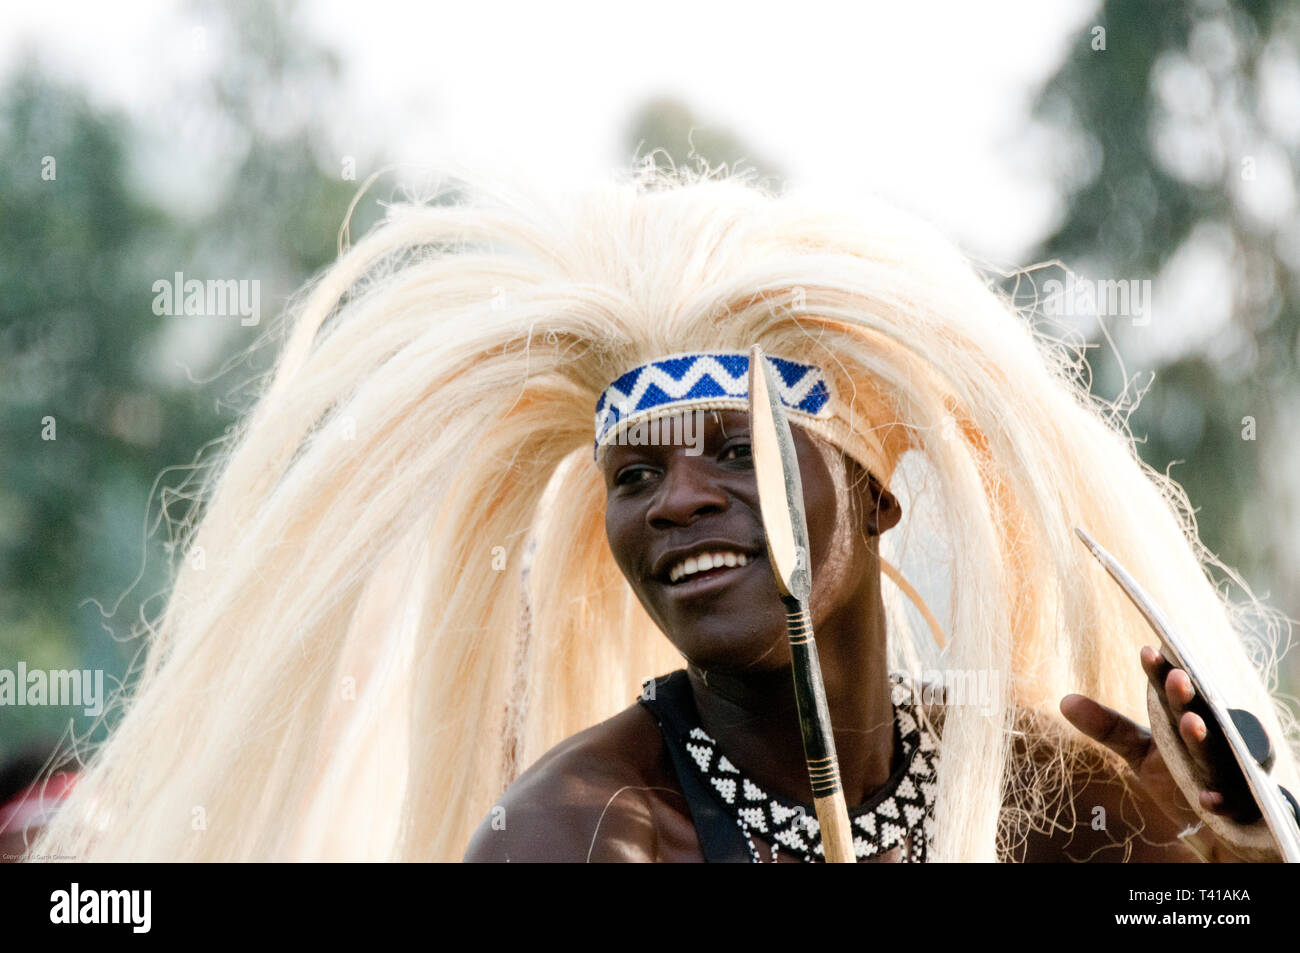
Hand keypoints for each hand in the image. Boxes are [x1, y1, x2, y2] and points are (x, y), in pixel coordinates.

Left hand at [1059, 646, 1257, 833]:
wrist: (1213, 825)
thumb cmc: (1179, 777)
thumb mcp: (1140, 752)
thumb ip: (1108, 728)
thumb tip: (1064, 700)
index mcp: (1182, 722)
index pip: (1169, 694)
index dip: (1160, 674)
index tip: (1146, 651)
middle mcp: (1207, 740)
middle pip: (1195, 715)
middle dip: (1186, 698)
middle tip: (1177, 677)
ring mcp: (1226, 771)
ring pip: (1215, 753)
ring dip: (1203, 739)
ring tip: (1191, 723)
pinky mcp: (1238, 803)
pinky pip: (1233, 801)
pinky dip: (1222, 799)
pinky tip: (1208, 799)